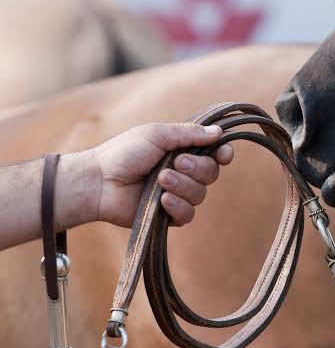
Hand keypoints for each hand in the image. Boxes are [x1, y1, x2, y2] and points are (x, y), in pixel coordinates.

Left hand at [81, 123, 233, 227]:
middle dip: (197, 168)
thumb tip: (219, 132)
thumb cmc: (124, 153)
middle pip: (212, 173)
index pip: (215, 153)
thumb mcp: (157, 135)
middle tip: (175, 163)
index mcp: (183, 150)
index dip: (223, 153)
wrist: (99, 182)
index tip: (222, 153)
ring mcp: (178, 194)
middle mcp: (185, 172)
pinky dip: (178, 206)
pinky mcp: (169, 215)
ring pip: (201, 194)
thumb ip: (189, 134)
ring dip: (183, 185)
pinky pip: (188, 214)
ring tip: (160, 180)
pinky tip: (162, 200)